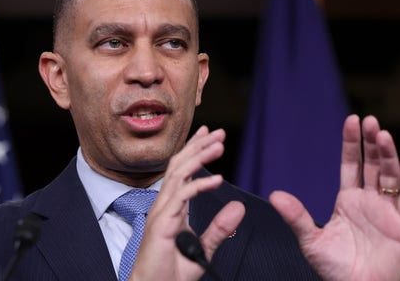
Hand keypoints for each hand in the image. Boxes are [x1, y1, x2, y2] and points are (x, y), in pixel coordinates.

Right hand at [130, 125, 244, 280]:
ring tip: (218, 145)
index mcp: (172, 208)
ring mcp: (161, 214)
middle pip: (179, 166)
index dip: (194, 150)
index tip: (209, 135)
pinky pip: (181, 198)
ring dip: (199, 157)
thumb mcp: (202, 248)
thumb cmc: (170, 274)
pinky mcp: (161, 225)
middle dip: (198, 146)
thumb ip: (219, 228)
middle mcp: (164, 206)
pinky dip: (199, 186)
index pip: (182, 171)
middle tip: (218, 132)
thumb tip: (238, 207)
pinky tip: (217, 179)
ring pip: (179, 175)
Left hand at [270, 115, 399, 280]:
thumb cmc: (334, 268)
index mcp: (347, 200)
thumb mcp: (311, 240)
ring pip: (390, 176)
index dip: (352, 143)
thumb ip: (296, 216)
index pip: (351, 164)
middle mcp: (368, 201)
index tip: (352, 120)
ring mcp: (387, 211)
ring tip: (383, 135)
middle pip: (373, 164)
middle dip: (372, 142)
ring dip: (389, 155)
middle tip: (370, 120)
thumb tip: (275, 195)